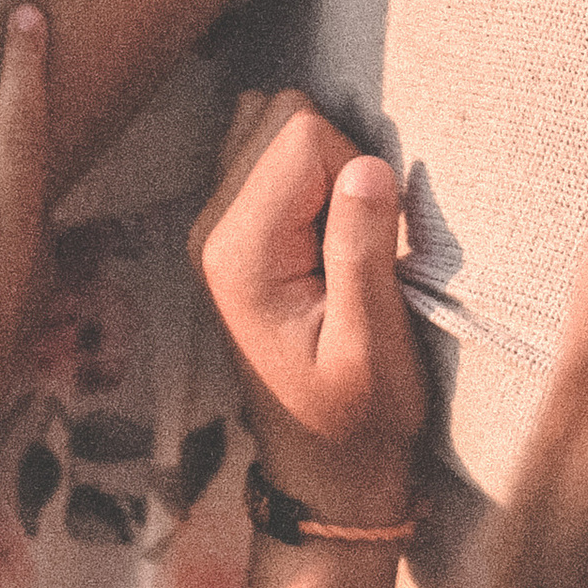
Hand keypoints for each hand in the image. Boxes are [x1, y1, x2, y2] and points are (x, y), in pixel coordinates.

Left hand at [191, 90, 428, 524]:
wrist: (326, 472)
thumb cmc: (361, 420)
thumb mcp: (377, 347)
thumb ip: (364, 252)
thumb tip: (367, 165)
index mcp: (239, 252)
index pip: (301, 131)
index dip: (355, 167)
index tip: (369, 241)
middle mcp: (210, 228)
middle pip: (281, 114)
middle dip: (336, 158)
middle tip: (354, 247)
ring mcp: (214, 225)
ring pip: (273, 122)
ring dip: (322, 166)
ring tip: (336, 246)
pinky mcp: (232, 228)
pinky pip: (268, 150)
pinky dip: (308, 173)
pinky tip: (322, 237)